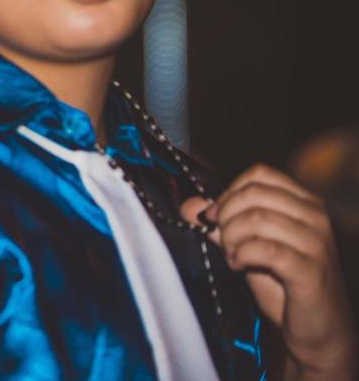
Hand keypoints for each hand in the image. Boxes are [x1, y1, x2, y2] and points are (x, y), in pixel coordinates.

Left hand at [181, 164, 355, 380]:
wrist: (317, 331)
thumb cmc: (283, 286)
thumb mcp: (247, 247)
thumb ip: (221, 224)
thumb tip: (188, 206)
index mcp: (304, 203)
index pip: (259, 174)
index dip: (228, 193)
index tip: (214, 218)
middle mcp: (315, 217)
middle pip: (253, 193)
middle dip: (226, 216)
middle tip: (223, 242)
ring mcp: (317, 243)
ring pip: (256, 218)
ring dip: (231, 238)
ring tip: (232, 257)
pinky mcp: (311, 270)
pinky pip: (265, 249)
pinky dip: (242, 255)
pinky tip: (239, 266)